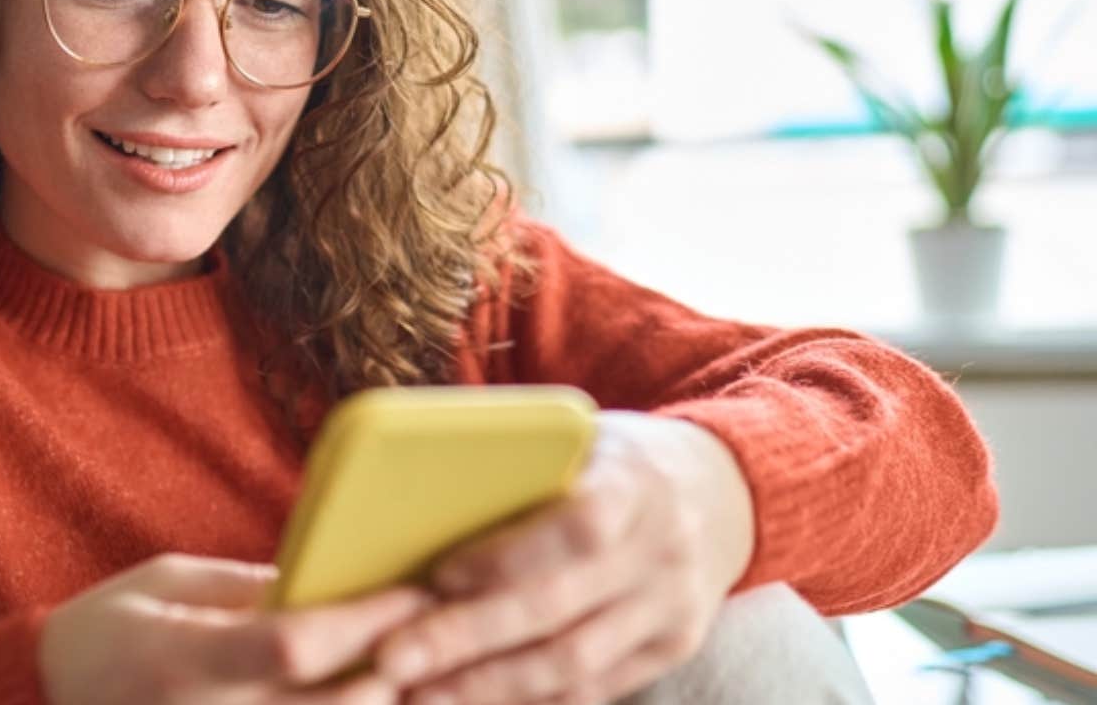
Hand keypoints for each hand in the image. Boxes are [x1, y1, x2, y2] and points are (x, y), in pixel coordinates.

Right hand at [39, 552, 434, 703]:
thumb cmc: (103, 635)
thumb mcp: (165, 584)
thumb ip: (247, 588)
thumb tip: (333, 584)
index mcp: (183, 659)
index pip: (296, 644)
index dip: (366, 619)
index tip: (415, 588)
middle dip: (402, 669)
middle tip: (448, 633)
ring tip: (429, 676)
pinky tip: (376, 698)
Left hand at [372, 410, 754, 704]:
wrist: (720, 490)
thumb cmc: (615, 458)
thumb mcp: (580, 438)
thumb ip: (519, 466)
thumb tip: (413, 497)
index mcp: (635, 484)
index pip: (576, 529)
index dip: (505, 557)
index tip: (437, 575)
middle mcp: (662, 552)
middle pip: (558, 610)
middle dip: (468, 639)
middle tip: (395, 657)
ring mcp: (673, 609)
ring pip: (574, 664)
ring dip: (489, 684)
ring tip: (420, 690)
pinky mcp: (672, 649)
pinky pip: (594, 689)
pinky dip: (530, 699)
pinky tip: (472, 698)